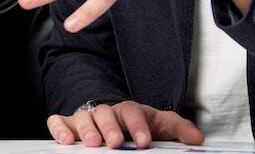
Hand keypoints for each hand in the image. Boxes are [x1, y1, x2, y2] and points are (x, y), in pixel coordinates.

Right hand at [47, 100, 202, 148]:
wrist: (116, 122)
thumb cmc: (138, 125)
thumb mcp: (159, 126)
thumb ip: (177, 129)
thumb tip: (196, 139)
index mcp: (129, 111)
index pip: (132, 112)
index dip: (138, 126)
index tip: (144, 142)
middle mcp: (106, 112)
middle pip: (105, 113)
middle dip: (110, 127)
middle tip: (115, 142)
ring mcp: (86, 118)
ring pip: (82, 117)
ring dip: (86, 129)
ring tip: (91, 143)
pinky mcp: (68, 126)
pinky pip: (58, 122)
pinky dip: (59, 128)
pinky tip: (65, 140)